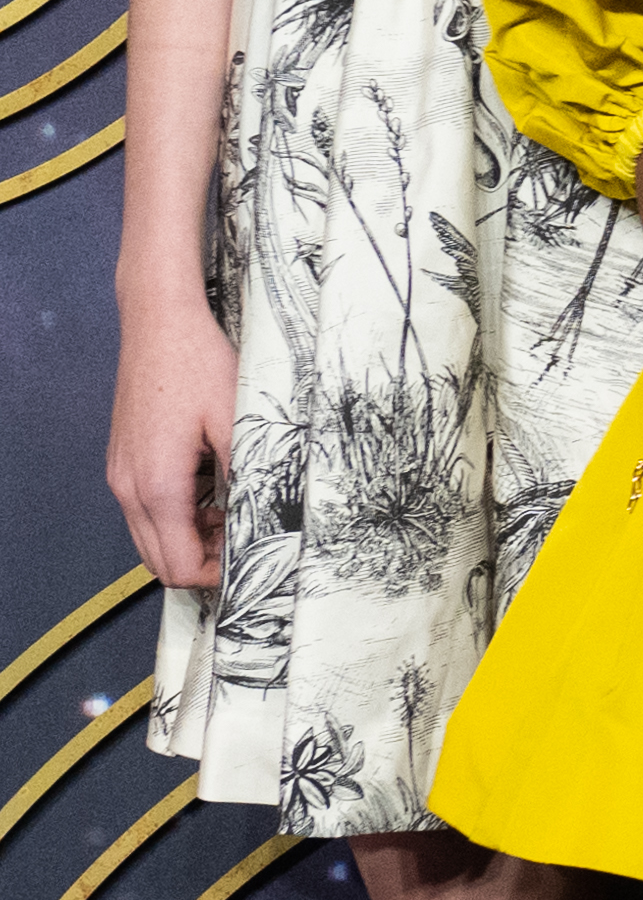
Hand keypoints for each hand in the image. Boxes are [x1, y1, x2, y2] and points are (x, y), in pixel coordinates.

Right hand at [107, 289, 237, 591]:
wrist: (159, 322)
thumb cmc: (197, 364)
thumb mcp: (238, 423)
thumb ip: (247, 480)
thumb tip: (264, 522)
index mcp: (158, 486)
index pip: (178, 566)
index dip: (215, 577)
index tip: (249, 566)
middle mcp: (129, 487)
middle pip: (159, 562)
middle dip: (202, 565)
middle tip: (243, 545)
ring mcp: (121, 475)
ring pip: (149, 539)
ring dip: (189, 542)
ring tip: (231, 519)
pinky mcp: (123, 462)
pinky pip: (145, 512)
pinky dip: (175, 520)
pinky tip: (210, 496)